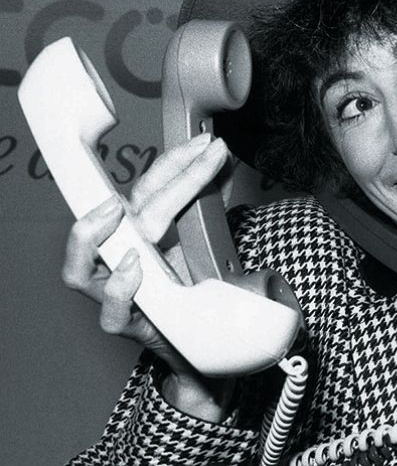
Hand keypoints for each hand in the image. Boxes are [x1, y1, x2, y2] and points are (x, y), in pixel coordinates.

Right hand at [61, 133, 235, 417]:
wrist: (200, 348)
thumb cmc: (192, 293)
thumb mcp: (202, 243)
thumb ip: (203, 208)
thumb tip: (220, 163)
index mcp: (137, 235)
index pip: (150, 190)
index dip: (176, 163)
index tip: (207, 143)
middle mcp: (117, 260)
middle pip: (124, 215)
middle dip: (165, 179)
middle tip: (201, 156)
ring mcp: (115, 294)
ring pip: (80, 270)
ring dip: (92, 236)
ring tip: (116, 212)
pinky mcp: (127, 327)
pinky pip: (112, 313)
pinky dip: (120, 290)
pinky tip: (132, 268)